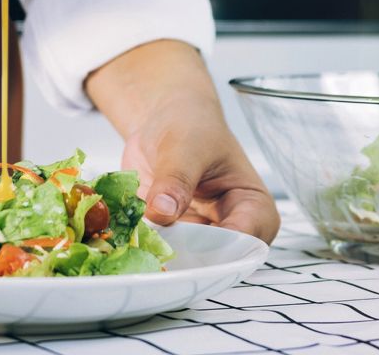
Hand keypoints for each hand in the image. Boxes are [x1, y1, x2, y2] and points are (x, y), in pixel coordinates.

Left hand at [85, 39, 279, 243]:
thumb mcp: (185, 146)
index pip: (248, 239)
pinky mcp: (172, 235)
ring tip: (136, 249)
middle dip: (187, 260)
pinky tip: (125, 240)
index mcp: (253, 206)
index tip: (187, 248)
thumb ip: (176, 179)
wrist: (164, 119)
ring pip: (186, 259)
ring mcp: (200, 234)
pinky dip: (143, 247)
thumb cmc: (191, 126)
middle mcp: (231, 227)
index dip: (222, 251)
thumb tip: (163, 211)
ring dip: (161, 257)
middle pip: (217, 259)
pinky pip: (160, 249)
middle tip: (156, 258)